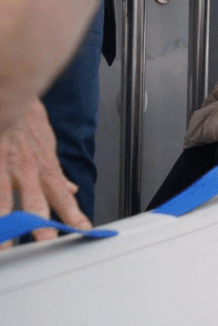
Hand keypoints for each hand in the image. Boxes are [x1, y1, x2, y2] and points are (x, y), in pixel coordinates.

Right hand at [0, 99, 90, 248]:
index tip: (83, 231)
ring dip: (4, 222)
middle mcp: (26, 168)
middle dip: (40, 225)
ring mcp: (4, 165)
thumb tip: (71, 190)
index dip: (73, 215)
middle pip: (35, 201)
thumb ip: (56, 172)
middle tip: (45, 244)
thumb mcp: (47, 146)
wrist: (11, 96)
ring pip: (3, 198)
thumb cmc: (27, 122)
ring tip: (4, 247)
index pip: (62, 196)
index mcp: (43, 167)